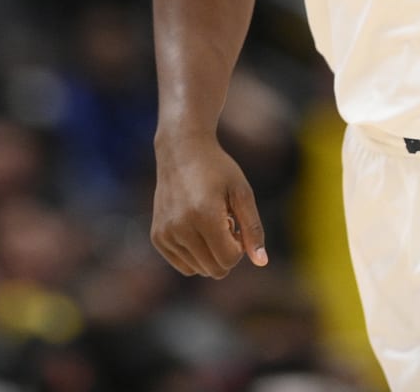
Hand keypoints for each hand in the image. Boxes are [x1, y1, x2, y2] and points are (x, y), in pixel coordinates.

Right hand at [150, 134, 267, 277]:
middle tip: (225, 224)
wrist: (181, 150)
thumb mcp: (242, 193)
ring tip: (209, 224)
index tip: (236, 223)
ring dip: (210, 254)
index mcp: (204, 215)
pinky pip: (184, 265)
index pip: (229, 260)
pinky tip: (196, 229)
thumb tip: (262, 263)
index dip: (240, 247)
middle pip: (214, 269)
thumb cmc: (217, 169)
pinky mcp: (157, 237)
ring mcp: (165, 234)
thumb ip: (253, 229)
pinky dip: (195, 255)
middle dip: (226, 253)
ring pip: (199, 270)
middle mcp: (180, 227)